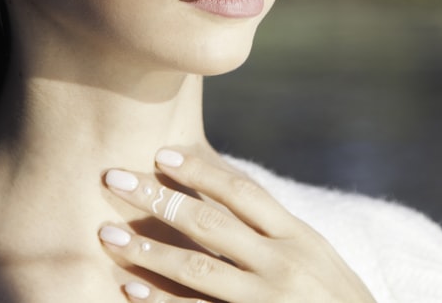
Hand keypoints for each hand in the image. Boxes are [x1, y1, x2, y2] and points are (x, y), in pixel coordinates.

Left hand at [99, 148, 376, 302]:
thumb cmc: (335, 299)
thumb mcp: (316, 255)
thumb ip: (275, 228)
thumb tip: (223, 191)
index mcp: (298, 236)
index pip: (242, 193)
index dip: (200, 171)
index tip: (161, 154)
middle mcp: (283, 264)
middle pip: (210, 224)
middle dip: (157, 200)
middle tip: (112, 180)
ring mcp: (267, 301)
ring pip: (197, 270)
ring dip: (147, 251)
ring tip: (106, 236)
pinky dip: (161, 301)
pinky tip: (129, 289)